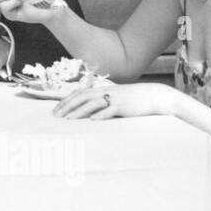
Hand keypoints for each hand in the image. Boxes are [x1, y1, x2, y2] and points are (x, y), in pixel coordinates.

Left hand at [52, 82, 181, 120]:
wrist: (154, 96)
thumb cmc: (134, 100)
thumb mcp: (115, 99)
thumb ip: (102, 104)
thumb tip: (89, 113)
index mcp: (103, 90)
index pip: (79, 93)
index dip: (66, 101)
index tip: (55, 110)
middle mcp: (106, 92)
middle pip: (82, 97)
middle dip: (67, 106)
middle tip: (56, 116)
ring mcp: (115, 99)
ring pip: (93, 103)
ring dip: (79, 111)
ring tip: (68, 119)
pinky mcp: (125, 107)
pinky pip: (111, 110)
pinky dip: (101, 115)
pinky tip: (92, 120)